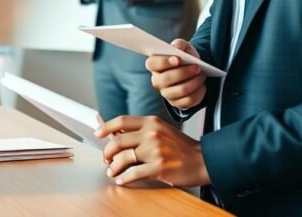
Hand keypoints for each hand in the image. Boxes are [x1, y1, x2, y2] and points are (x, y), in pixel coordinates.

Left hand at [95, 115, 209, 187]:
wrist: (202, 160)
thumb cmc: (181, 147)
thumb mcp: (162, 130)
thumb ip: (142, 130)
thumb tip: (117, 135)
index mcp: (152, 122)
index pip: (122, 121)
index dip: (106, 127)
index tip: (98, 133)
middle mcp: (152, 134)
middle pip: (118, 141)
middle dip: (107, 152)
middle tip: (105, 159)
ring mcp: (155, 150)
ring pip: (123, 158)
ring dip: (114, 167)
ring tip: (112, 172)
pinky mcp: (159, 167)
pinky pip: (133, 174)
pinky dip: (124, 178)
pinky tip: (122, 180)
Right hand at [147, 39, 206, 109]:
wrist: (194, 70)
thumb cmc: (185, 57)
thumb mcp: (183, 47)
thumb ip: (179, 44)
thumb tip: (177, 48)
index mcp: (155, 65)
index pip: (152, 64)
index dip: (164, 62)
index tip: (179, 59)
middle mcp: (157, 81)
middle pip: (166, 79)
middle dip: (184, 72)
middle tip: (197, 67)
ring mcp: (166, 93)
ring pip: (179, 91)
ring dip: (194, 82)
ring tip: (202, 75)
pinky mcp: (177, 103)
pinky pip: (188, 101)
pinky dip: (198, 93)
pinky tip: (202, 86)